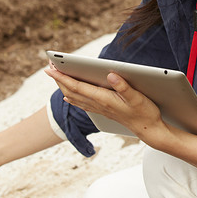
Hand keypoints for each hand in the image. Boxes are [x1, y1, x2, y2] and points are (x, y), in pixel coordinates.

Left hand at [44, 65, 167, 143]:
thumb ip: (124, 86)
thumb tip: (111, 75)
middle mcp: (98, 104)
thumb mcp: (137, 97)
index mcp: (103, 99)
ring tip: (56, 76)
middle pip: (72, 91)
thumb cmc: (144, 113)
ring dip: (63, 86)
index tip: (51, 68)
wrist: (148, 130)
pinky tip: (69, 96)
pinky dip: (72, 97)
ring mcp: (99, 109)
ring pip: (75, 97)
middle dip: (59, 79)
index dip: (63, 77)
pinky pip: (81, 103)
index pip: (77, 86)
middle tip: (48, 67)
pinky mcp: (103, 111)